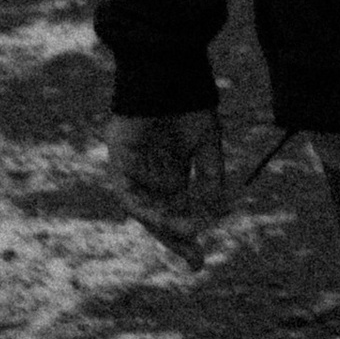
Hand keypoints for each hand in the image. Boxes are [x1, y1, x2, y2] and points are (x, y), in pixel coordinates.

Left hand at [109, 109, 226, 267]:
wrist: (168, 78)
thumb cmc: (188, 106)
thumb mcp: (208, 145)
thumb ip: (211, 177)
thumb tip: (219, 211)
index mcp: (173, 176)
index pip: (180, 213)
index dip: (190, 236)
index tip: (201, 260)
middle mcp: (153, 181)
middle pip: (163, 220)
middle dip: (178, 241)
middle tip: (197, 260)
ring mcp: (135, 175)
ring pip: (147, 212)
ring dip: (166, 226)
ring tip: (189, 234)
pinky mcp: (120, 166)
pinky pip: (130, 196)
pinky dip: (146, 209)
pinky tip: (163, 217)